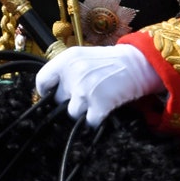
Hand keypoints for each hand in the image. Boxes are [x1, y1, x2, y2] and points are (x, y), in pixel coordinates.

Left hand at [34, 44, 163, 125]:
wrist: (137, 64)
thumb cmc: (109, 62)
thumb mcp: (81, 58)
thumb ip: (64, 71)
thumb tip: (48, 92)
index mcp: (66, 60)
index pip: (42, 81)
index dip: (46, 91)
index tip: (52, 94)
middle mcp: (73, 74)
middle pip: (58, 100)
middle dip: (68, 101)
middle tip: (84, 94)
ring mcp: (85, 91)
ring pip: (72, 113)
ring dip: (83, 111)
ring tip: (96, 100)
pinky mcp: (99, 105)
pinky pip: (88, 122)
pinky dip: (95, 120)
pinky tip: (103, 109)